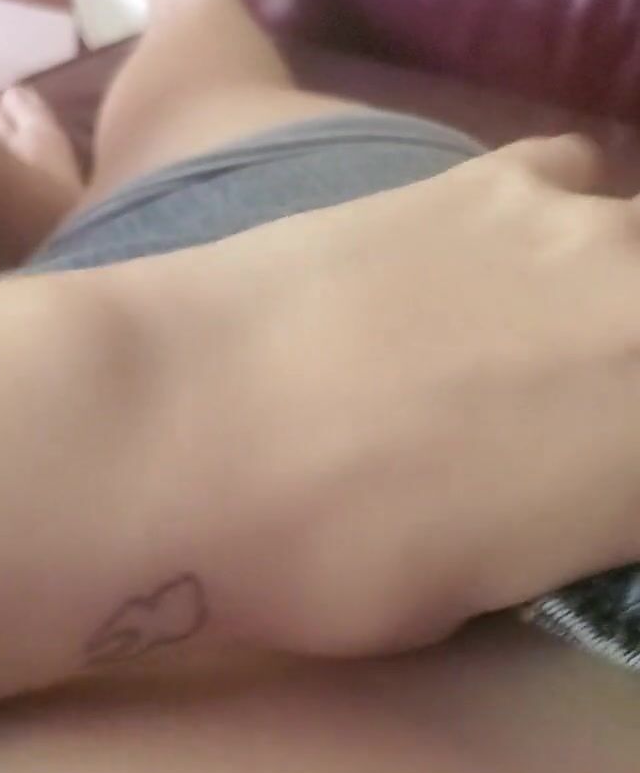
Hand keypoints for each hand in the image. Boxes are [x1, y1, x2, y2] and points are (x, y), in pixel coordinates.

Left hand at [161, 136, 639, 653]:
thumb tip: (558, 494)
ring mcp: (585, 234)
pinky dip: (545, 227)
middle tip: (545, 441)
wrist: (177, 428)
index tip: (573, 513)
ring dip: (595, 309)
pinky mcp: (498, 176)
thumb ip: (549, 529)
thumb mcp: (466, 597)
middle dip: (616, 402)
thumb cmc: (321, 559)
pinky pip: (569, 187)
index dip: (610, 497)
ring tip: (513, 355)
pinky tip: (473, 266)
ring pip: (630, 264)